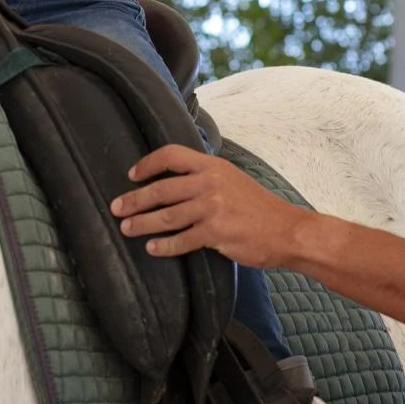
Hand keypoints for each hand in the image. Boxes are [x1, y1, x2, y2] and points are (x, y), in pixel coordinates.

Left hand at [110, 145, 305, 268]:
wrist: (288, 231)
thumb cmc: (260, 209)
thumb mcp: (233, 180)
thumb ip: (206, 178)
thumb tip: (175, 183)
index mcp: (213, 166)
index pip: (171, 155)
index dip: (147, 164)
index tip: (132, 175)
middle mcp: (210, 183)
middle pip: (161, 189)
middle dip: (134, 199)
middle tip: (116, 208)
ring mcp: (212, 208)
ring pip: (166, 216)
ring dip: (142, 223)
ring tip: (126, 228)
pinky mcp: (216, 233)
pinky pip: (181, 240)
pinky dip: (164, 246)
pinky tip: (152, 248)